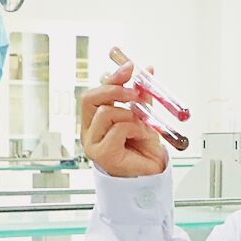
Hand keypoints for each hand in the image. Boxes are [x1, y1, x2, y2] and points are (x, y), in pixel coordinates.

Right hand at [80, 61, 167, 178]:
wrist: (151, 172)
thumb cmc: (143, 148)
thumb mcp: (142, 115)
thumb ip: (141, 96)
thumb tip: (148, 71)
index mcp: (94, 121)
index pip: (95, 93)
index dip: (111, 78)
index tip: (130, 67)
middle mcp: (89, 131)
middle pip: (90, 98)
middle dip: (114, 89)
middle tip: (134, 92)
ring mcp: (92, 143)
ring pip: (106, 112)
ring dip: (130, 115)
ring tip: (142, 126)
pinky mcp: (102, 154)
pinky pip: (118, 128)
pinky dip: (134, 128)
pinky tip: (141, 135)